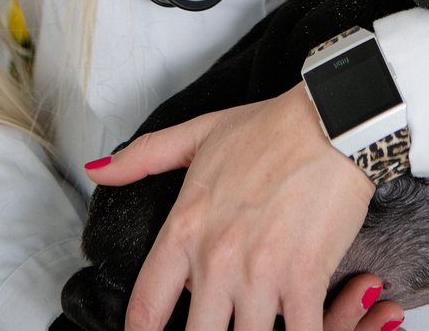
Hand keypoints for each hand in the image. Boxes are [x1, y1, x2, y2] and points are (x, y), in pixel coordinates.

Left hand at [86, 83, 404, 330]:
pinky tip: (299, 330)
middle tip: (218, 327)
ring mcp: (259, 274)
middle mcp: (216, 259)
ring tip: (254, 328)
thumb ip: (145, 156)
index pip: (145, 308)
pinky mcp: (304, 280)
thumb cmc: (271, 127)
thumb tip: (97, 168)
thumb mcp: (200, 134)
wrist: (331, 119)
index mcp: (185, 228)